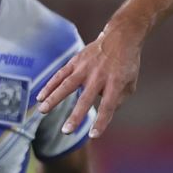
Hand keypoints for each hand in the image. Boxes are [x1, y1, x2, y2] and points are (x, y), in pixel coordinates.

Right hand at [36, 21, 142, 139]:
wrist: (120, 37)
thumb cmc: (127, 63)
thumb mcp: (131, 82)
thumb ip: (119, 99)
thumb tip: (106, 112)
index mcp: (115, 82)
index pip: (108, 106)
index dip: (101, 121)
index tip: (93, 135)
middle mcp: (99, 75)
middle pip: (85, 98)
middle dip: (76, 116)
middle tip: (66, 131)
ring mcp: (85, 67)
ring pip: (67, 84)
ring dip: (54, 98)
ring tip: (42, 110)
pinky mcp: (76, 61)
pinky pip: (61, 74)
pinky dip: (50, 85)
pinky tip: (41, 97)